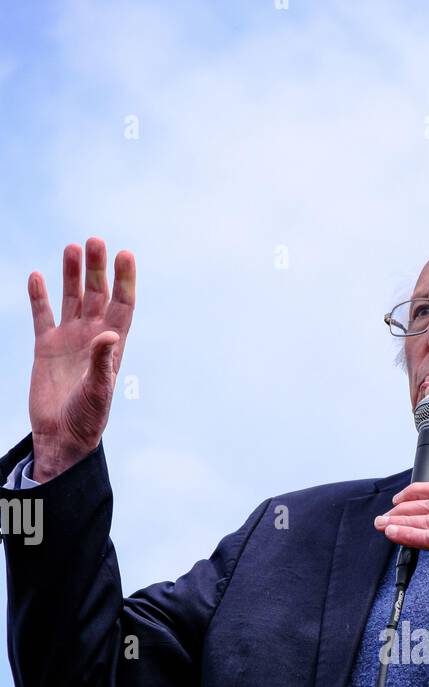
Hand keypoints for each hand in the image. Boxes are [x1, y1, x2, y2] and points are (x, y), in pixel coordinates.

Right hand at [27, 238, 135, 480]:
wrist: (62, 437)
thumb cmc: (87, 419)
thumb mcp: (99, 391)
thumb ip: (103, 362)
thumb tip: (109, 333)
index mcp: (112, 346)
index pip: (122, 306)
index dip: (125, 281)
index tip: (125, 254)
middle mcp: (92, 337)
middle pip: (97, 295)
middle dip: (97, 269)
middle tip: (95, 240)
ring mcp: (69, 340)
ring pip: (72, 298)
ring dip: (73, 274)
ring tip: (72, 248)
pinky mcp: (46, 346)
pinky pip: (42, 315)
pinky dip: (39, 296)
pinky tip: (37, 276)